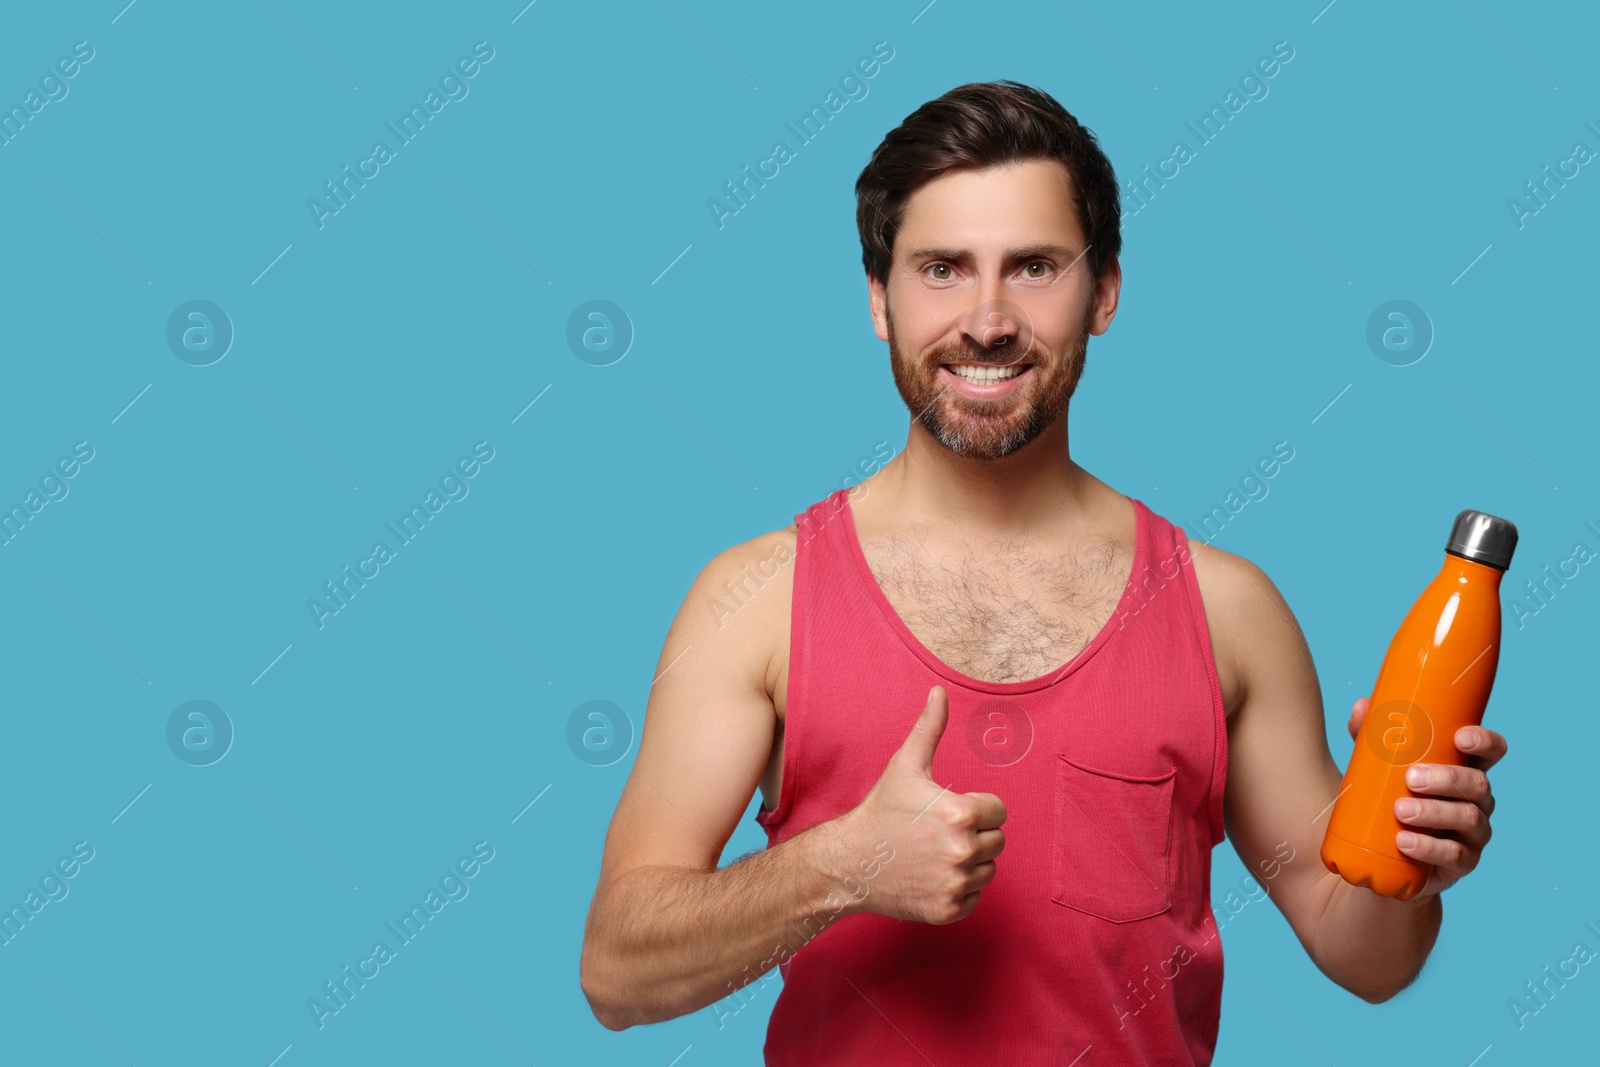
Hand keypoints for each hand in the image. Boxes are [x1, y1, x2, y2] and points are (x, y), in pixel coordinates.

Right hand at [834, 686, 1006, 924]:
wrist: (848, 862)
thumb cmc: (880, 810)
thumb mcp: (905, 765)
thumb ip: (929, 728)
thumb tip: (939, 692)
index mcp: (961, 813)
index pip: (999, 811)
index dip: (976, 807)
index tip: (948, 810)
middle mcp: (963, 851)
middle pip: (997, 841)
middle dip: (974, 834)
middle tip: (939, 832)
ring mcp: (955, 884)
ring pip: (988, 869)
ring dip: (969, 862)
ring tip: (935, 853)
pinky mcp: (948, 910)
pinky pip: (975, 898)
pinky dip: (959, 889)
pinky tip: (932, 876)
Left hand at [1345, 696, 1505, 898]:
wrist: (1381, 855)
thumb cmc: (1388, 797)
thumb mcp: (1378, 767)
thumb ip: (1370, 737)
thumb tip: (1362, 705)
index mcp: (1463, 770)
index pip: (1491, 752)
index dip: (1484, 742)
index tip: (1460, 738)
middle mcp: (1476, 800)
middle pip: (1478, 785)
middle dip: (1447, 779)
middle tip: (1411, 779)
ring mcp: (1473, 833)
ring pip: (1469, 819)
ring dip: (1435, 813)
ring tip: (1400, 811)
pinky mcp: (1461, 863)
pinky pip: (1455, 856)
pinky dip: (1429, 849)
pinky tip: (1405, 843)